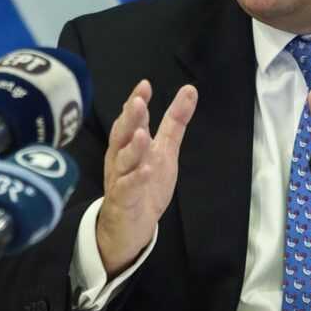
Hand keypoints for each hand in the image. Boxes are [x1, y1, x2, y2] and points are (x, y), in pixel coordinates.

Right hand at [97, 80, 197, 275]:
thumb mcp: (164, 149)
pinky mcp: (123, 201)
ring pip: (123, 161)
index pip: (131, 119)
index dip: (136, 102)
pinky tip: (146, 170)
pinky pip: (127, 189)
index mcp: (129, 144)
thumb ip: (175, 121)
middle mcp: (120, 159)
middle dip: (130, 119)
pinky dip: (136, 179)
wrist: (130, 225)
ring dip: (132, 148)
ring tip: (142, 135)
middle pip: (123, 136)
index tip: (144, 85)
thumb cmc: (145, 182)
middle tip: (137, 102)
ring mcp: (120, 179)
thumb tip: (190, 89)